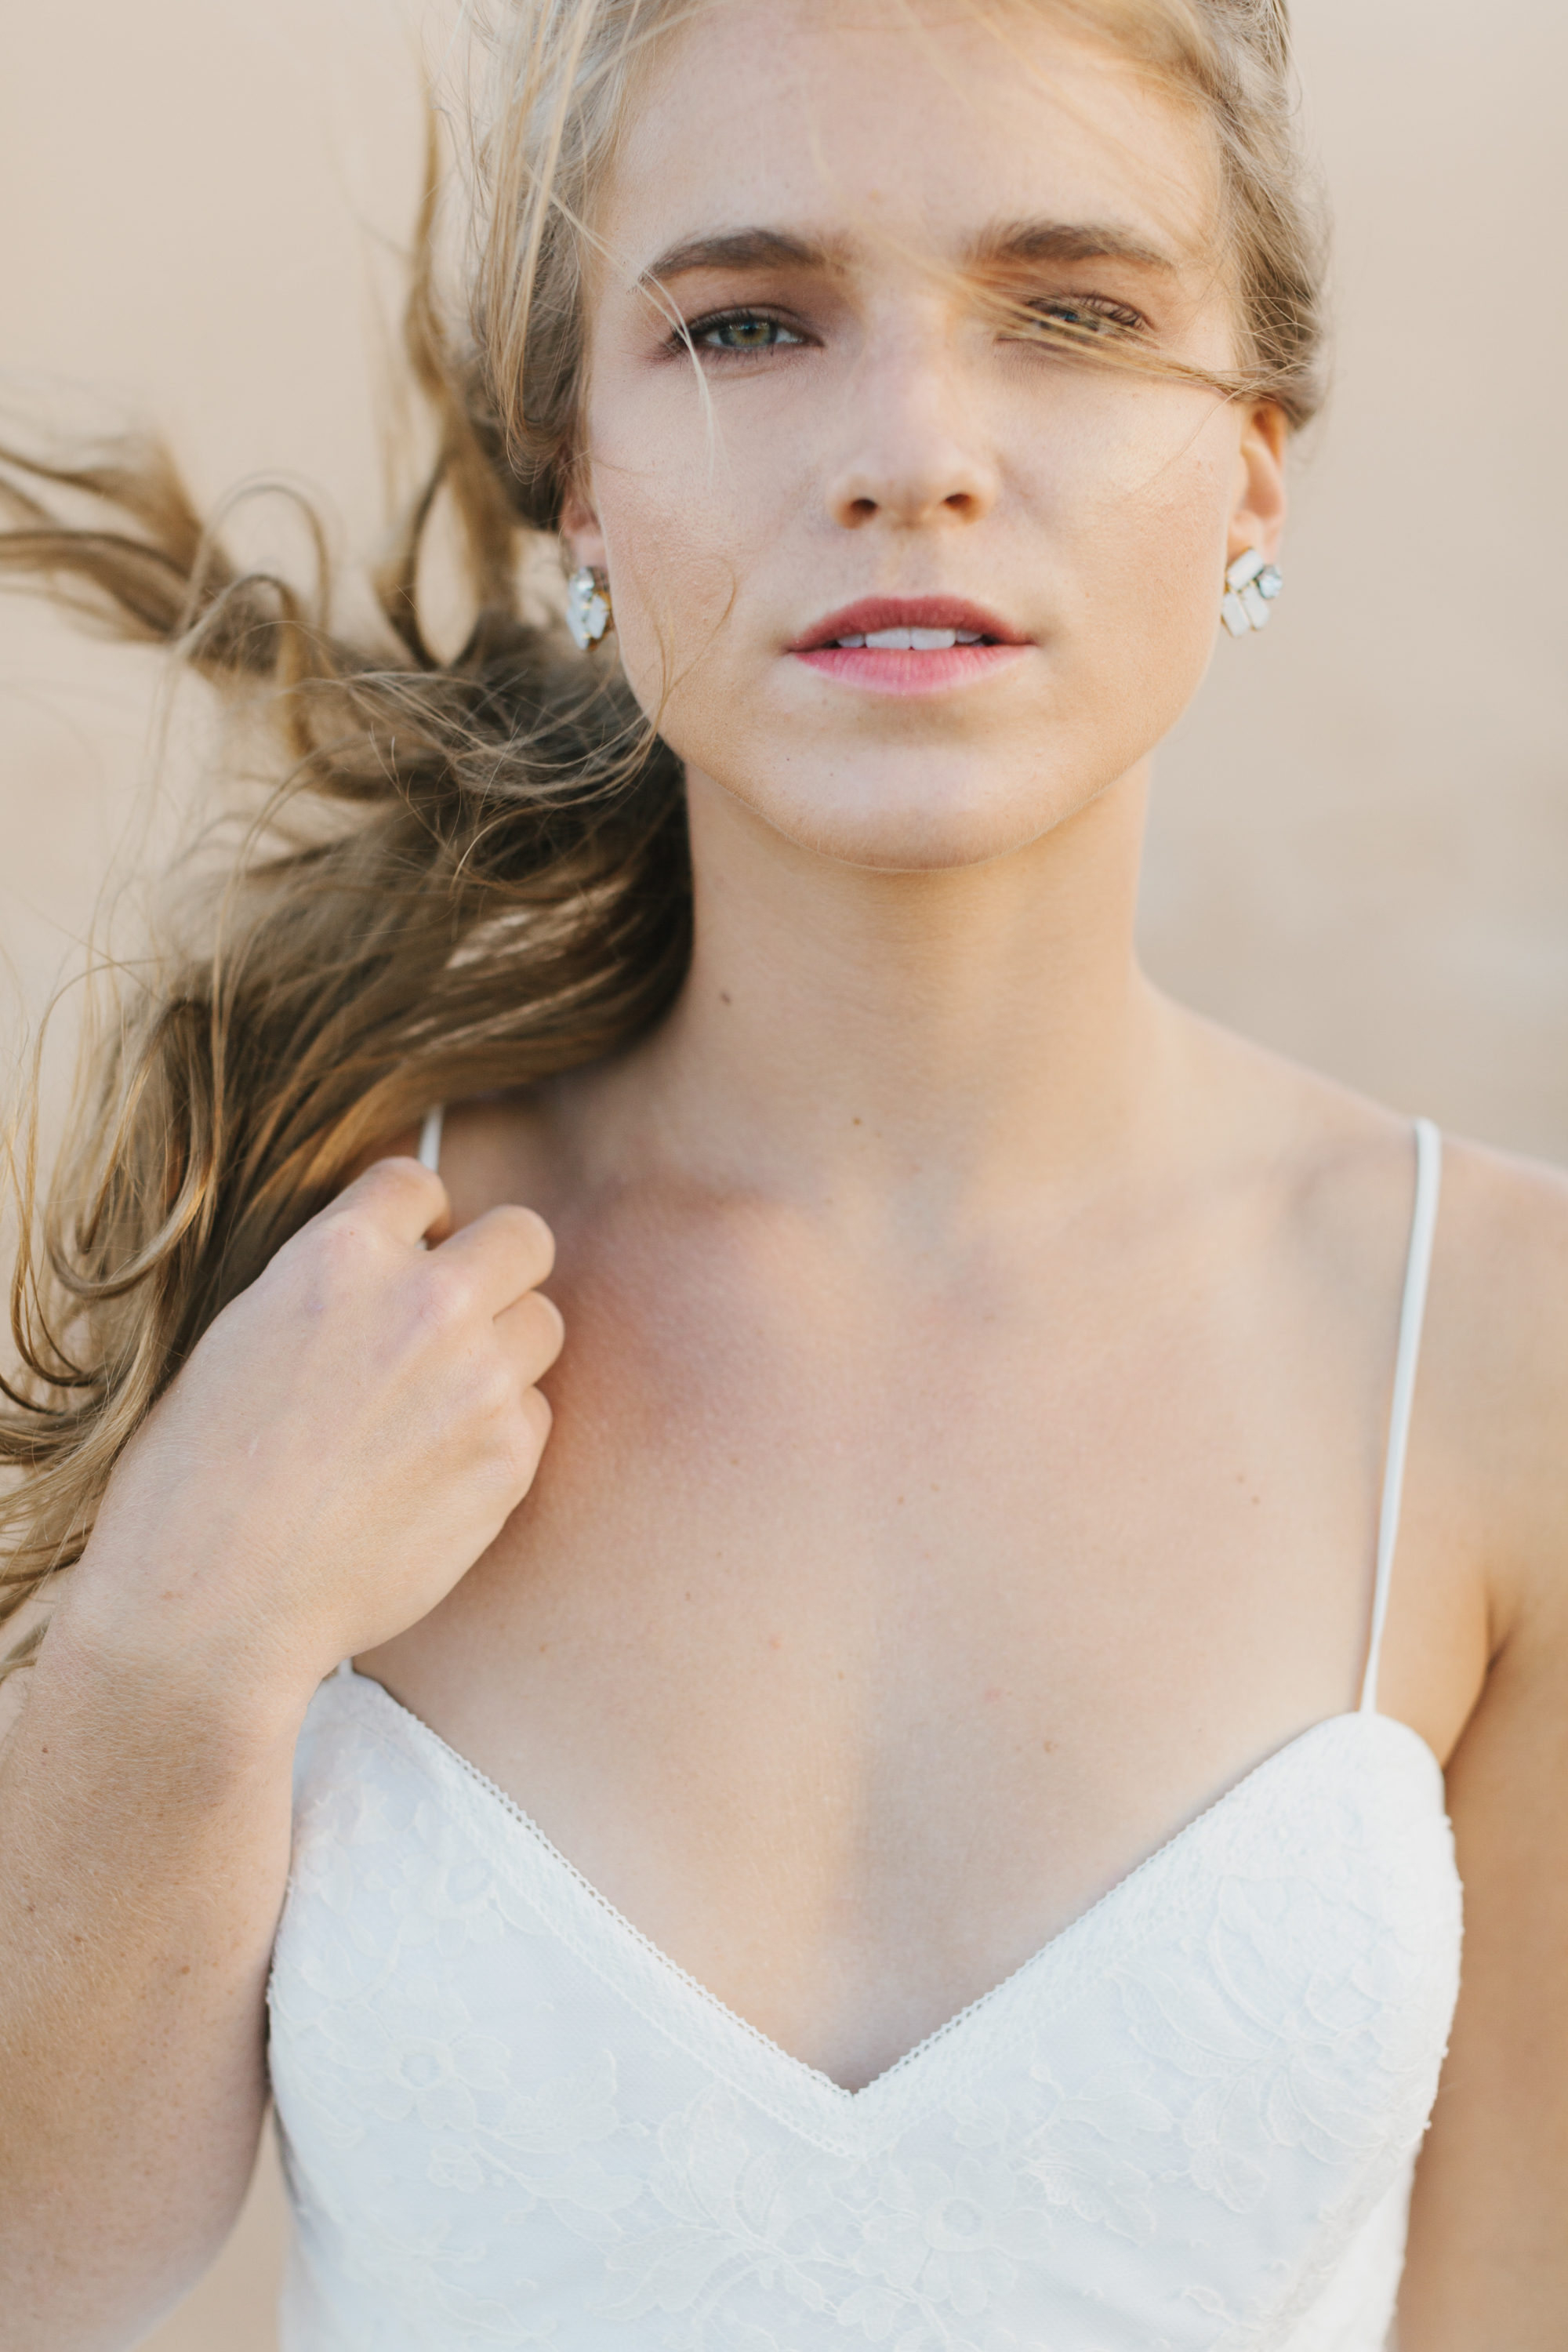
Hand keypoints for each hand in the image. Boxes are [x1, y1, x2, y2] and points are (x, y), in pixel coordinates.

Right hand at [60, 1157, 562, 1723]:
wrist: (214, 1602)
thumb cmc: (196, 1475)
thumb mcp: (242, 1331)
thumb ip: (333, 1282)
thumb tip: (395, 1256)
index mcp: (341, 1256)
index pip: (417, 1181)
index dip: (416, 1218)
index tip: (410, 1249)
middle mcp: (426, 1304)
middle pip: (524, 1237)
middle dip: (495, 1265)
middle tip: (457, 1312)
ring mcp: (479, 1382)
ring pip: (542, 1324)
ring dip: (504, 1349)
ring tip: (437, 1402)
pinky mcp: (510, 1459)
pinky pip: (536, 1413)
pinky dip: (500, 1431)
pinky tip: (436, 1469)